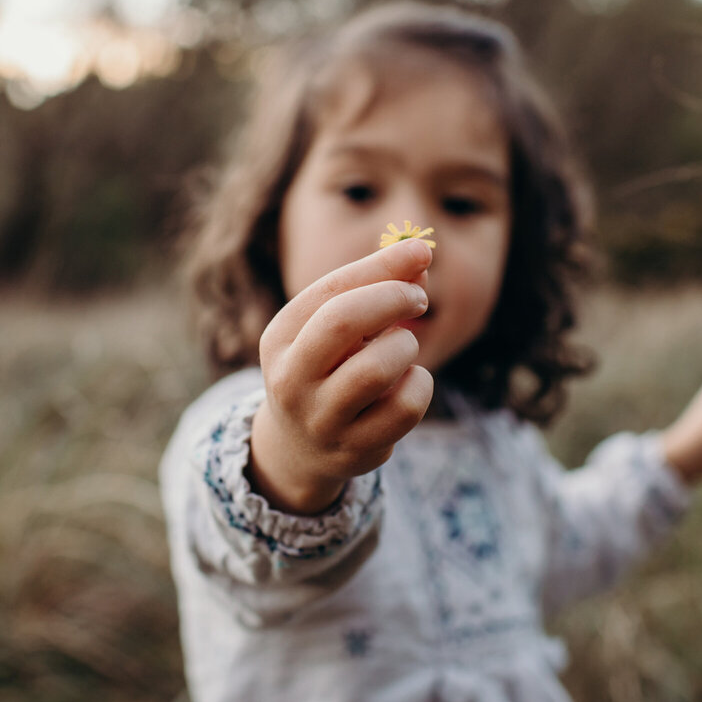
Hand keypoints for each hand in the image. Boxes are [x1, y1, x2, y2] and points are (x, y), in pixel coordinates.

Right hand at [248, 238, 434, 513]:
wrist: (303, 446)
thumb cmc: (329, 366)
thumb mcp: (337, 326)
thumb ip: (375, 287)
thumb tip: (420, 255)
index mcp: (280, 338)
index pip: (331, 289)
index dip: (382, 266)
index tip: (421, 252)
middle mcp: (291, 380)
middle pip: (344, 320)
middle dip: (393, 297)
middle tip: (418, 298)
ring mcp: (321, 420)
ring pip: (378, 368)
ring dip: (406, 346)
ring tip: (403, 348)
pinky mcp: (355, 449)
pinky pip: (405, 407)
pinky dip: (420, 385)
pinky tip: (409, 384)